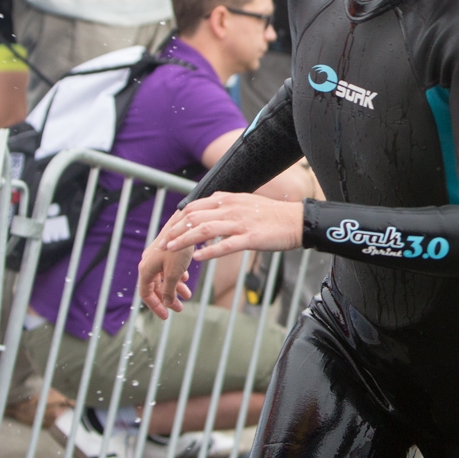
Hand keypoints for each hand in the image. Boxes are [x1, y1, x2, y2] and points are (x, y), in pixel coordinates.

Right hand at [136, 241, 192, 319]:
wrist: (184, 223)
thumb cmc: (177, 249)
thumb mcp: (173, 273)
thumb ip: (169, 290)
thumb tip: (169, 304)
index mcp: (146, 269)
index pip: (145, 294)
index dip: (155, 307)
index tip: (166, 317)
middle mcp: (148, 263)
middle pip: (154, 287)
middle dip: (167, 299)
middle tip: (179, 309)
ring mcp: (157, 256)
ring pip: (163, 277)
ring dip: (174, 288)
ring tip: (188, 295)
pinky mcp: (166, 251)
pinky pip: (168, 268)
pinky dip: (177, 276)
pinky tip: (186, 279)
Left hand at [153, 192, 305, 262]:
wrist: (296, 221)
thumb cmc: (271, 215)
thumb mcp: (244, 203)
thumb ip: (225, 205)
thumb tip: (207, 210)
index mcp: (228, 198)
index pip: (193, 206)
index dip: (176, 219)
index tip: (166, 231)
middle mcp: (231, 207)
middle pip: (194, 216)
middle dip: (174, 230)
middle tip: (161, 243)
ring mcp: (240, 222)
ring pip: (205, 230)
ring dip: (184, 240)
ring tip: (170, 250)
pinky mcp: (250, 238)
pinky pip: (225, 245)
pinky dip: (209, 251)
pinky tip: (197, 259)